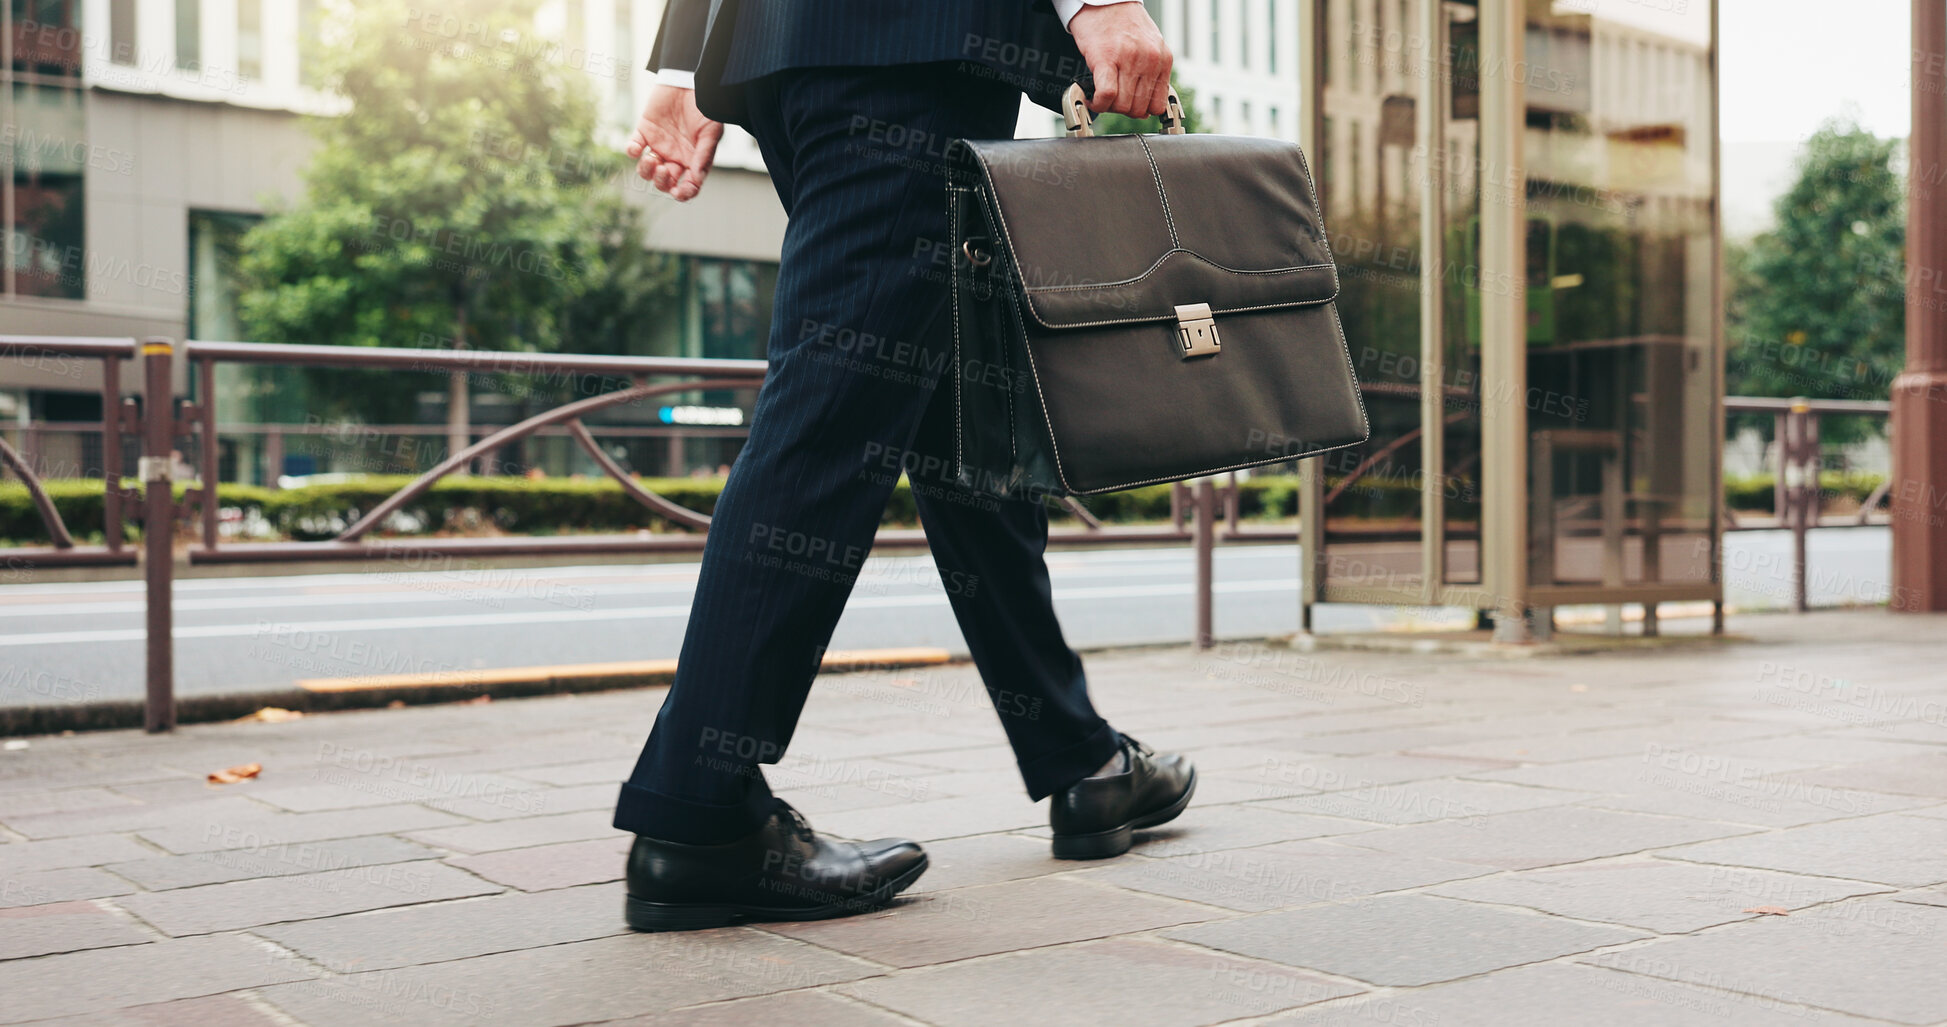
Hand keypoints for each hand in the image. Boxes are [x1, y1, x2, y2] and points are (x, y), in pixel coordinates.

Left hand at [626, 85, 723, 201]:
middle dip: (662, 182)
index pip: (687, 185)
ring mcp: (658, 145)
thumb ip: (704, 156)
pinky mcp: (644, 131)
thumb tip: (696, 180)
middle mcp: (674, 157)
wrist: (688, 80)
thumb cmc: (704, 107)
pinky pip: (633, 147)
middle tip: (664, 169)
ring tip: (652, 159)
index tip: (678, 192)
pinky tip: (637, 149)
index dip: (683, 193)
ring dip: (646, 171)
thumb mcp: (710, 132)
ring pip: (646, 170)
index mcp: (692, 160)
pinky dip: (632, 151)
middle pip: (664, 182)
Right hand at [1069, 2, 1172, 117]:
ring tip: (1101, 97)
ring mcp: (1129, 59)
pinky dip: (1098, 103)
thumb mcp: (1149, 46)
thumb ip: (1151, 71)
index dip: (1141, 111)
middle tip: (1112, 101)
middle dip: (1123, 110)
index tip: (1129, 106)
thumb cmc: (1123, 22)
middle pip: (1139, 108)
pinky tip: (1092, 98)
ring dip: (1109, 107)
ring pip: (1122, 105)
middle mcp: (1149, 60)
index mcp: (1163, 59)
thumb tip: (1146, 102)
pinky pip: (1106, 95)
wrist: (1104, 0)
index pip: (1158, 104)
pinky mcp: (1106, 58)